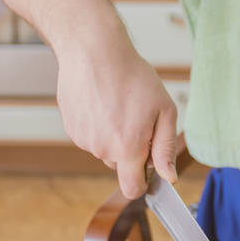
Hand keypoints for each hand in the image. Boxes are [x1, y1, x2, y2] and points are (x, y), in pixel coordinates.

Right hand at [55, 15, 177, 197]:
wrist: (93, 51)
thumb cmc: (133, 76)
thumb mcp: (164, 110)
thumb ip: (165, 148)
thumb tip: (168, 177)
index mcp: (127, 149)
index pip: (132, 189)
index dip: (143, 182)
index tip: (149, 167)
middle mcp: (102, 149)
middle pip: (120, 165)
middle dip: (131, 150)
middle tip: (138, 118)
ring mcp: (83, 139)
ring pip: (104, 149)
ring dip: (114, 136)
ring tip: (118, 104)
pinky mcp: (71, 127)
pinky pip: (90, 136)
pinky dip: (98, 125)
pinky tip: (103, 101)